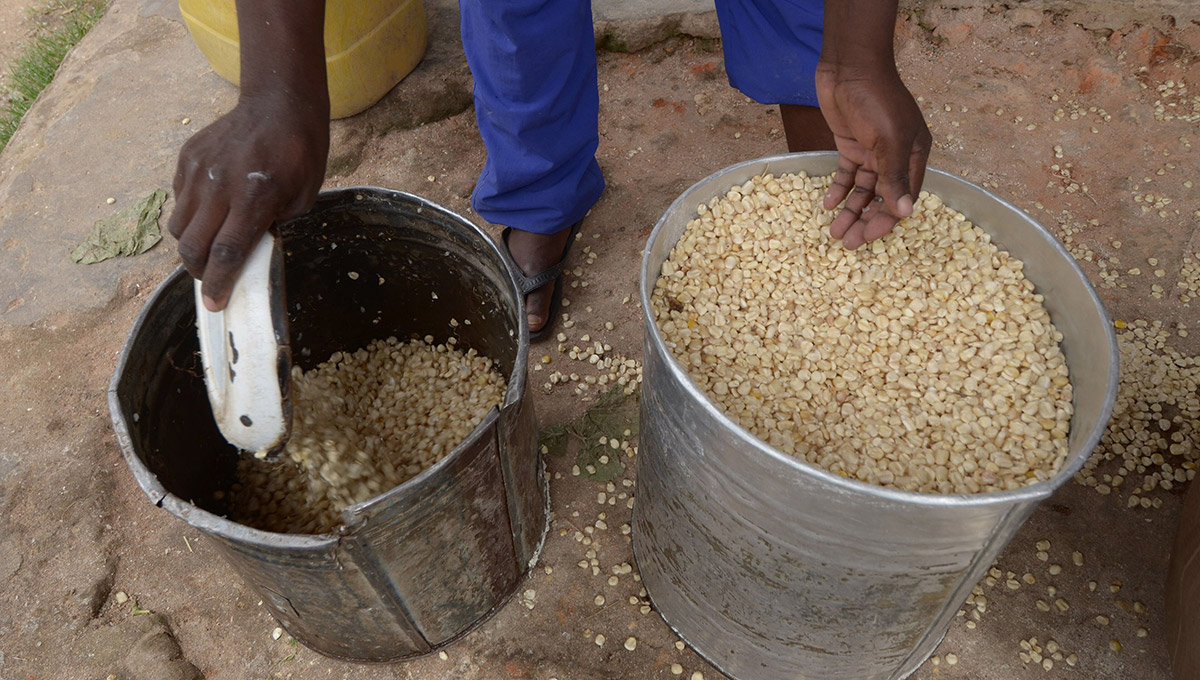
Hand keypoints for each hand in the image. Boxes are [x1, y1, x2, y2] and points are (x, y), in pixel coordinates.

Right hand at [168, 93, 327, 310]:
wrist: (278, 104)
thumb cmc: (299, 155)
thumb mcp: (301, 199)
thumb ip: (272, 228)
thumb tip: (248, 254)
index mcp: (254, 197)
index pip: (227, 252)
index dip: (218, 283)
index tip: (214, 304)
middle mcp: (220, 185)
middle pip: (192, 245)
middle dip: (200, 271)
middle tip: (212, 278)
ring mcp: (198, 170)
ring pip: (179, 225)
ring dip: (193, 244)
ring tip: (211, 244)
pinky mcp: (187, 158)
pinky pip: (179, 199)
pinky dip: (191, 214)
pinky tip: (213, 209)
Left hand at [815, 62, 930, 249]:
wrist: (849, 67)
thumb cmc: (876, 99)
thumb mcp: (888, 139)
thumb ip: (894, 176)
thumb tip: (904, 213)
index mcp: (915, 154)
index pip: (904, 196)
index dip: (888, 220)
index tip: (871, 238)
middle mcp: (896, 156)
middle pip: (883, 197)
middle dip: (866, 221)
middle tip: (848, 243)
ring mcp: (873, 151)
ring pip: (863, 190)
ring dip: (850, 210)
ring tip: (835, 232)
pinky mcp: (851, 145)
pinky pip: (847, 174)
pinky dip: (838, 189)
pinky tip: (827, 205)